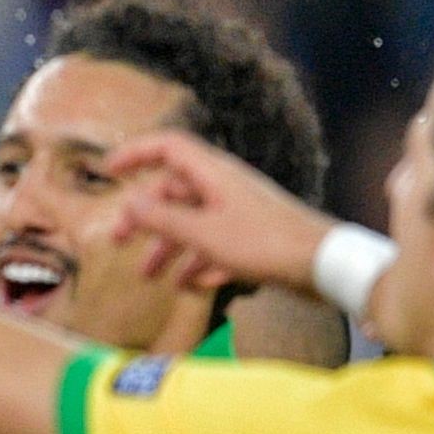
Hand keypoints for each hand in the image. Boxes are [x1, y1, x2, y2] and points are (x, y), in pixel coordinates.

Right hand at [99, 130, 331, 297]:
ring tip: (150, 277)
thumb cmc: (264, 244)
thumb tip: (130, 203)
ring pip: (194, 221)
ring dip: (169, 247)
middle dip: (145, 216)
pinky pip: (216, 244)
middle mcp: (225, 187)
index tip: (108, 171)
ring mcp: (241, 211)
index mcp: (213, 174)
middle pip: (175, 191)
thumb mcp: (204, 234)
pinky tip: (190, 286)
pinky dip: (199, 261)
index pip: (167, 146)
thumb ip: (163, 219)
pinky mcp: (256, 236)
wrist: (324, 265)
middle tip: (120, 242)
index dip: (135, 153)